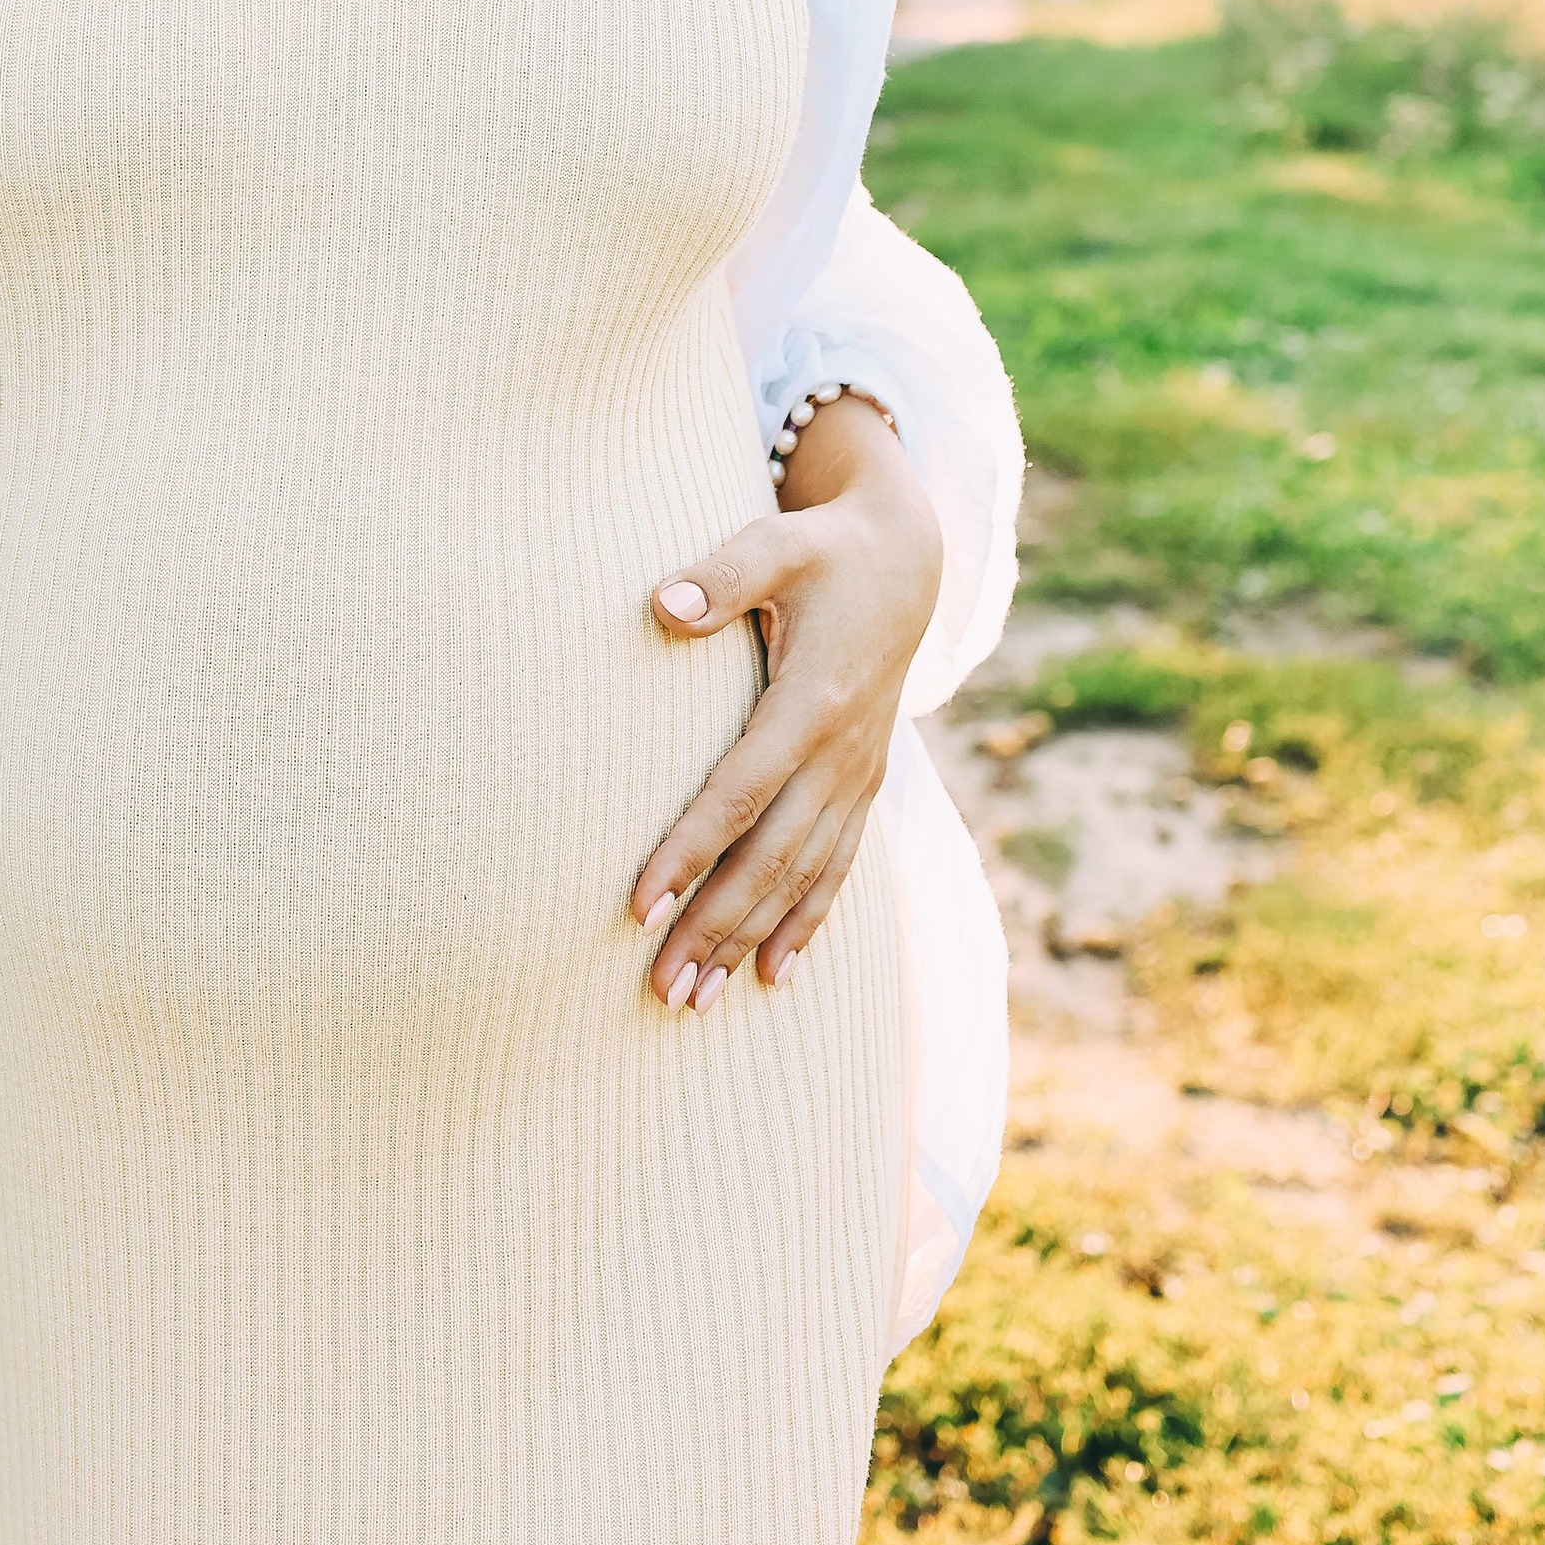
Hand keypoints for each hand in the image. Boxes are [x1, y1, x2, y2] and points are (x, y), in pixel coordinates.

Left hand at [628, 397, 941, 1010]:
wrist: (907, 557)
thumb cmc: (824, 548)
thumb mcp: (776, 542)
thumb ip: (721, 575)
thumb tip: (657, 605)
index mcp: (812, 701)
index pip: (738, 794)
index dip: (688, 852)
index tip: (637, 907)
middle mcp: (841, 753)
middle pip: (770, 858)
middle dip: (714, 928)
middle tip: (659, 990)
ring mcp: (858, 774)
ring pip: (803, 877)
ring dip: (750, 941)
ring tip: (697, 1002)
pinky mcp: (865, 783)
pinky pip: (838, 868)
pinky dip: (806, 923)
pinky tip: (772, 975)